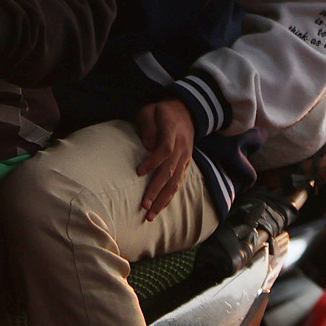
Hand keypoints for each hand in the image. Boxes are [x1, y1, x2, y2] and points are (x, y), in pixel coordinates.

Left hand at [134, 98, 195, 220]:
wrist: (187, 112)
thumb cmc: (162, 112)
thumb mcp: (150, 110)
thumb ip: (147, 126)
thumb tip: (146, 145)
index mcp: (173, 133)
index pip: (165, 150)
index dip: (153, 161)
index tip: (138, 172)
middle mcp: (182, 148)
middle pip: (170, 172)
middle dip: (157, 190)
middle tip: (144, 206)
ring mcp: (186, 157)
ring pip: (176, 181)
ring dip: (163, 199)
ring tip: (151, 214)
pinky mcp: (186, 163)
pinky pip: (179, 182)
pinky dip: (170, 195)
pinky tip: (160, 207)